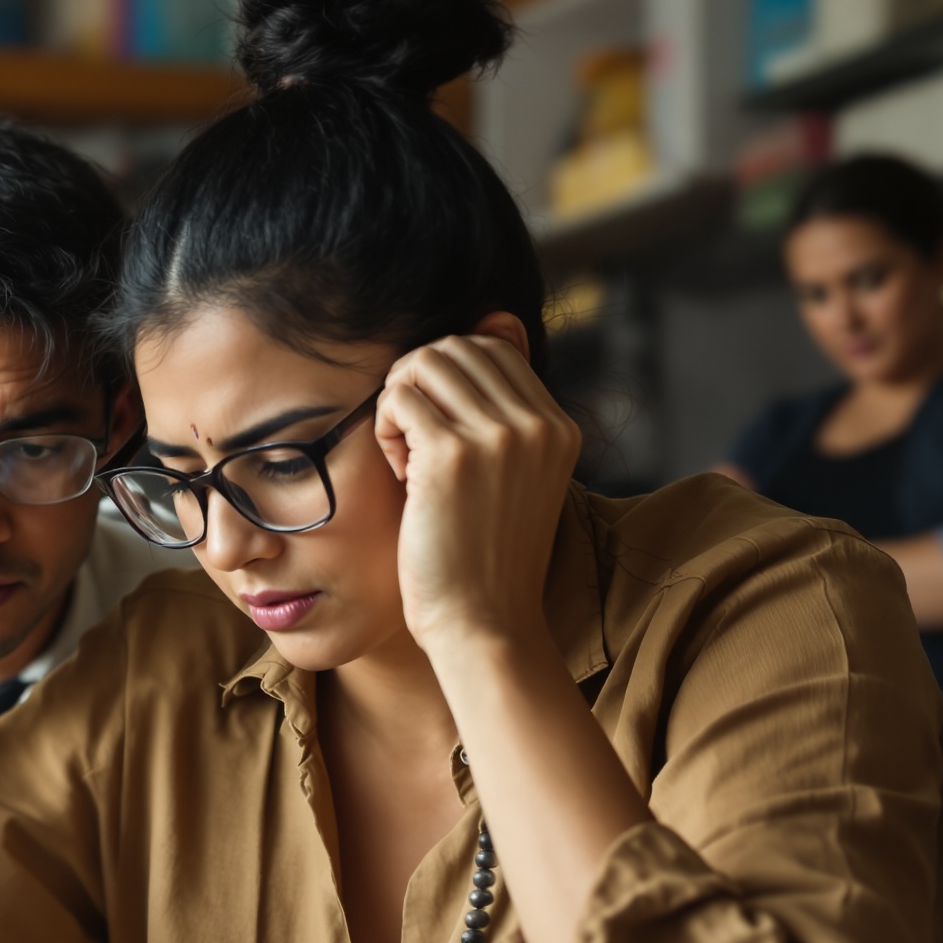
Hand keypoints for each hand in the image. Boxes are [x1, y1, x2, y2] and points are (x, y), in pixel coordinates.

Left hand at [374, 334, 579, 653]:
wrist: (484, 625)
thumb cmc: (481, 558)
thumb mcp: (510, 475)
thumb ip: (501, 407)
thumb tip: (495, 317)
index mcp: (558, 426)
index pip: (493, 347)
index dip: (448, 380)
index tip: (437, 434)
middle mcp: (538, 423)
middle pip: (456, 346)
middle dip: (420, 386)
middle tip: (413, 444)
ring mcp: (500, 436)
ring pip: (424, 363)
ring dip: (399, 403)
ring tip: (406, 459)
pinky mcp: (453, 455)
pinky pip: (397, 398)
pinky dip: (384, 429)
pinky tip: (398, 473)